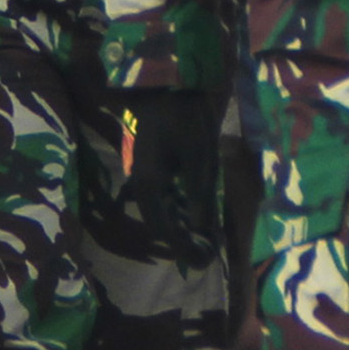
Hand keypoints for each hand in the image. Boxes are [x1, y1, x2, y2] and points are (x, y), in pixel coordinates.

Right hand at [111, 88, 220, 243]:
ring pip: (159, 214)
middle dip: (181, 243)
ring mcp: (144, 177)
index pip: (164, 229)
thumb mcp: (200, 159)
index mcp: (150, 186)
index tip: (204, 261)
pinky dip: (177, 212)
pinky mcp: (152, 170)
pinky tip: (193, 215)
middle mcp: (142, 185)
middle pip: (159, 225)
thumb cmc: (185, 119)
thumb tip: (203, 232)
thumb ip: (200, 197)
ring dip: (179, 229)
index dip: (184, 248)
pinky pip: (162, 200)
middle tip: (206, 256)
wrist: (167, 88)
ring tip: (203, 240)